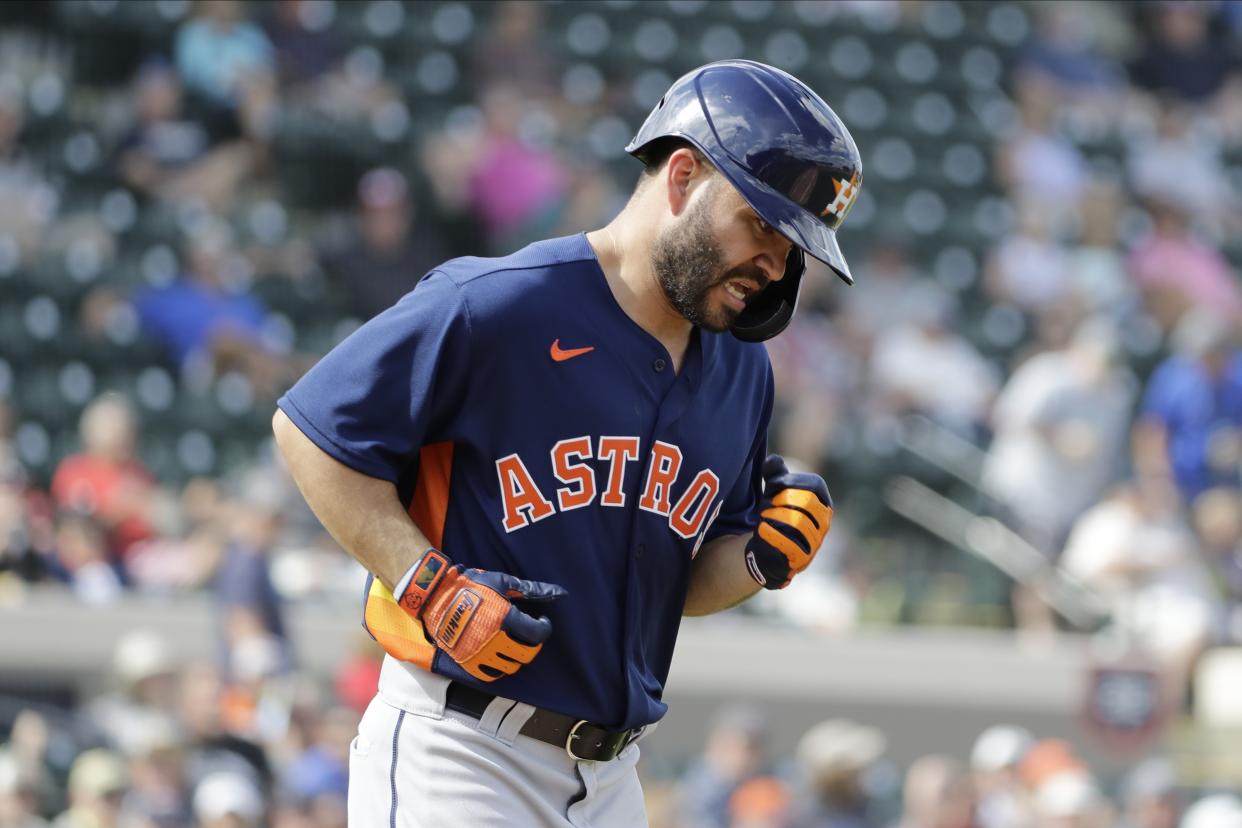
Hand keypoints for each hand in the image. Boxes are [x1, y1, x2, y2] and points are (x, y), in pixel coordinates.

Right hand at [395, 549, 566, 681]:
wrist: (436, 597)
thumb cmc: (471, 585)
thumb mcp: (502, 581)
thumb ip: (530, 590)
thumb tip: (558, 592)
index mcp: (505, 619)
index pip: (537, 634)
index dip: (544, 628)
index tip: (541, 621)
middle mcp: (494, 640)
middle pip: (526, 655)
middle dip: (532, 646)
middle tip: (529, 636)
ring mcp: (479, 653)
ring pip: (510, 667)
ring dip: (516, 657)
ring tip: (512, 644)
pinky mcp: (467, 662)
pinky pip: (489, 676)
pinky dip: (497, 669)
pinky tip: (497, 656)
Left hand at [744, 455, 832, 588]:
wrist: (767, 546)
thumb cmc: (774, 513)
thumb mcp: (773, 491)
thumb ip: (774, 473)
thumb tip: (773, 461)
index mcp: (823, 501)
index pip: (815, 484)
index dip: (791, 481)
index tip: (773, 484)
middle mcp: (825, 521)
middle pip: (807, 502)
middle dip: (782, 499)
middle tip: (767, 504)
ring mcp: (816, 541)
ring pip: (799, 523)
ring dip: (775, 517)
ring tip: (764, 517)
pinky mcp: (803, 558)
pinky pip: (790, 545)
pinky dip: (772, 534)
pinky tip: (761, 529)